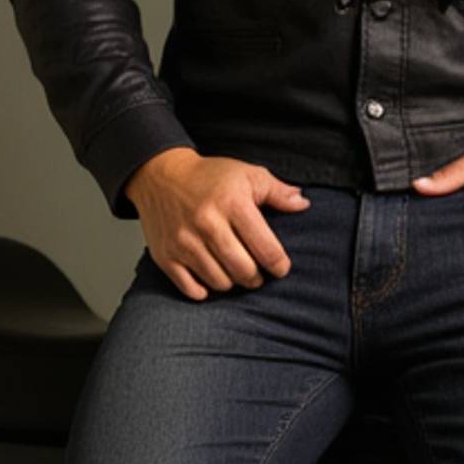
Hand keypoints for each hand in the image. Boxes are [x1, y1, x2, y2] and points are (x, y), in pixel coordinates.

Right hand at [124, 149, 310, 299]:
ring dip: (232, 282)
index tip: (280, 267)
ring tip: (234, 271)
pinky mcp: (165, 256)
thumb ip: (277, 191)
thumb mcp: (247, 174)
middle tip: (257, 273)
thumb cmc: (209, 177)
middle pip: (243, 270)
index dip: (279, 264)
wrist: (160, 175)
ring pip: (219, 282)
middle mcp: (207, 223)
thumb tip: (303, 204)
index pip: (266, 248)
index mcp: (232, 203)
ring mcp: (184, 242)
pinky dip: (204, 290)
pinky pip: (191, 289)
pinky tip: (210, 277)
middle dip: (256, 278)